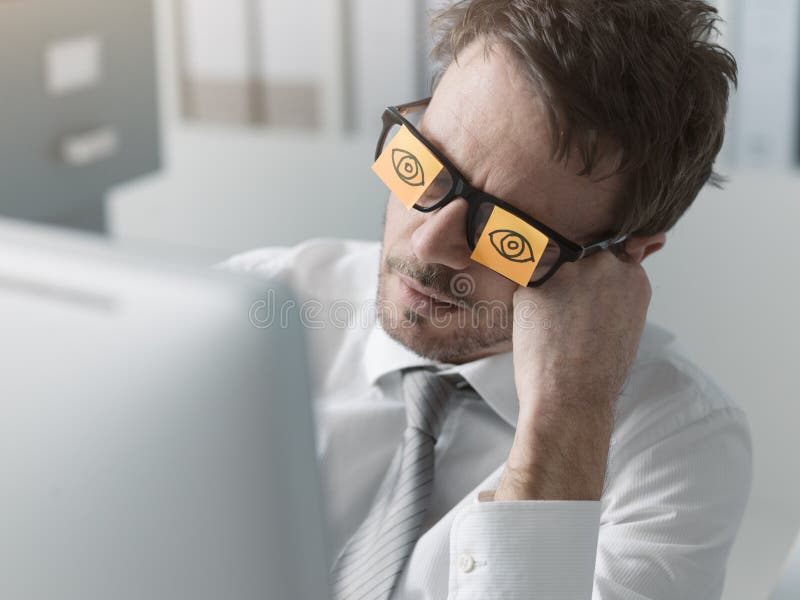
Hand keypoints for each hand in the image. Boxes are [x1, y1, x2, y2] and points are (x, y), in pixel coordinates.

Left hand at [494, 249, 652, 500]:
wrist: (571, 397)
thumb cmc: (597, 376)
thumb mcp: (624, 328)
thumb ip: (614, 296)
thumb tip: (596, 287)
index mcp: (633, 277)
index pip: (608, 259)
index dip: (592, 283)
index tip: (585, 303)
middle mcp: (605, 265)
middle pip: (579, 260)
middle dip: (570, 284)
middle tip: (567, 321)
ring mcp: (570, 270)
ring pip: (550, 271)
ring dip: (547, 293)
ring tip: (553, 330)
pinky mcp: (536, 280)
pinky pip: (527, 286)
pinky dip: (527, 307)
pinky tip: (537, 331)